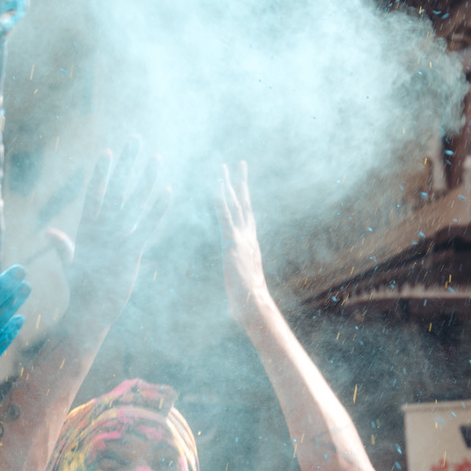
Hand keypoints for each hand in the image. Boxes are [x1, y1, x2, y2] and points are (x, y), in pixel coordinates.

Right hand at [52, 140, 170, 337]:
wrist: (88, 314)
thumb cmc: (81, 290)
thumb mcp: (69, 264)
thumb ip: (61, 245)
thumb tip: (48, 233)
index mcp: (86, 230)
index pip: (94, 194)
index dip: (101, 173)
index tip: (108, 152)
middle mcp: (100, 231)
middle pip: (114, 189)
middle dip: (126, 164)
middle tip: (135, 140)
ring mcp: (115, 241)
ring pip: (132, 203)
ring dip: (146, 179)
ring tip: (157, 158)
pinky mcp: (130, 254)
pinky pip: (147, 226)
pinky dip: (157, 208)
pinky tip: (168, 190)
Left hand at [218, 162, 269, 323]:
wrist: (254, 306)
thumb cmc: (248, 304)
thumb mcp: (240, 289)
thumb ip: (236, 288)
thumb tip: (231, 308)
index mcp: (249, 244)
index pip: (246, 216)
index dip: (243, 198)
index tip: (240, 183)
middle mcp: (248, 237)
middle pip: (244, 203)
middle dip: (240, 182)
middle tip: (238, 162)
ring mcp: (241, 238)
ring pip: (234, 205)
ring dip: (226, 184)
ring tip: (221, 166)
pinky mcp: (232, 243)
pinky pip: (225, 216)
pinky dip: (220, 200)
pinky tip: (215, 185)